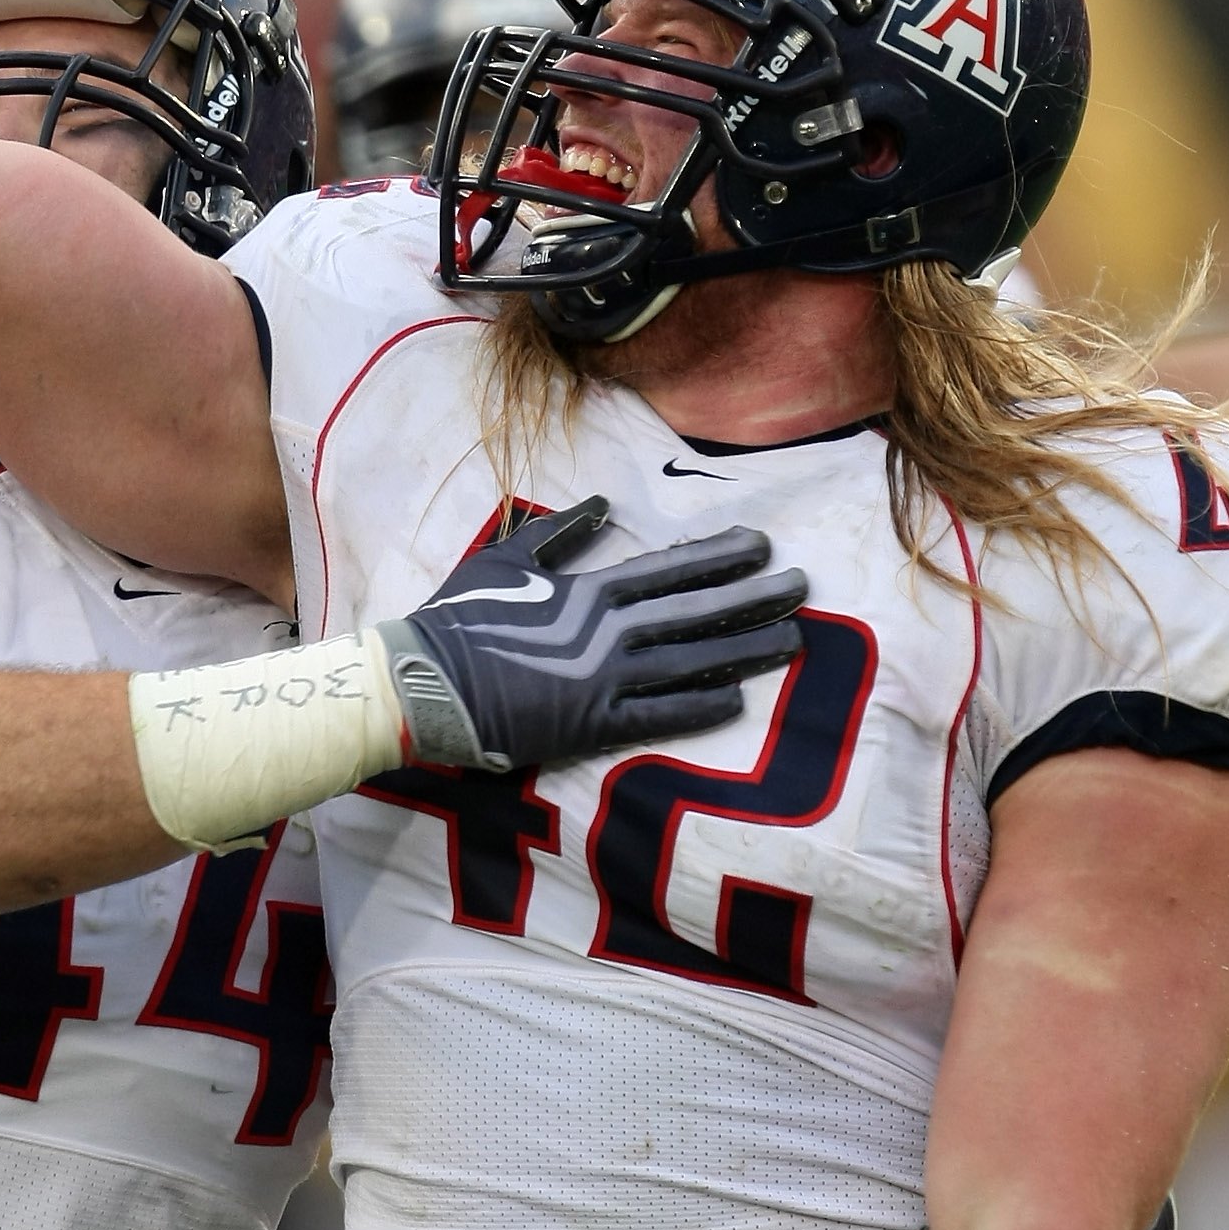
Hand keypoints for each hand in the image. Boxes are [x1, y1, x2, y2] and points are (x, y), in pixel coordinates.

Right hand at [379, 495, 805, 773]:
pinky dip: (699, 706)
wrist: (424, 684)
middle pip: (698, 611)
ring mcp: (605, 680)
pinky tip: (737, 698)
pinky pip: (658, 715)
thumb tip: (598, 504)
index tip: (762, 545)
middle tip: (804, 587)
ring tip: (792, 641)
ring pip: (692, 661)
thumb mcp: (507, 561)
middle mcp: (609, 632)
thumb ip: (560, 535)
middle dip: (754, 598)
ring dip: (745, 649)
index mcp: (590, 592)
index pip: (672, 568)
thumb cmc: (459, 619)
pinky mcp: (593, 725)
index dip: (721, 556)